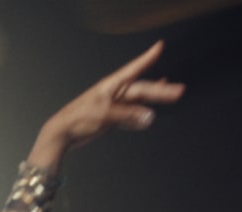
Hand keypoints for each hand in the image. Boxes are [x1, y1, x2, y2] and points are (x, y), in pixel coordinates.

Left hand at [28, 41, 185, 171]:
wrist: (62, 134)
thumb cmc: (78, 119)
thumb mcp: (105, 115)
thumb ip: (128, 116)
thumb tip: (149, 117)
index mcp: (111, 86)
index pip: (134, 69)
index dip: (147, 58)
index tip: (159, 47)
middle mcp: (114, 93)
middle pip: (142, 90)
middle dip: (161, 90)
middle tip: (179, 91)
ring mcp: (112, 106)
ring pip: (138, 102)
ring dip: (154, 101)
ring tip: (171, 96)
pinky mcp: (110, 119)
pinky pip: (130, 116)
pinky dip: (140, 116)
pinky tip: (149, 114)